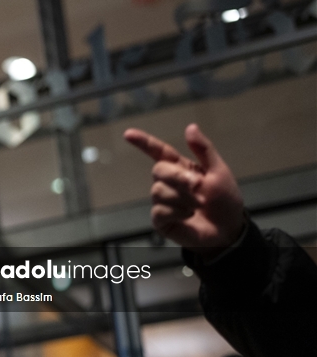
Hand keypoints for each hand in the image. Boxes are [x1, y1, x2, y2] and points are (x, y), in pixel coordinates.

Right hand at [124, 123, 244, 253]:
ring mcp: (162, 201)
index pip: (157, 151)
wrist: (228, 229)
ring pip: (159, 191)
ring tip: (198, 204)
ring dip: (184, 198)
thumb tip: (190, 127)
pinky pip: (160, 210)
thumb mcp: (219, 171)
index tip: (128, 134)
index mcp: (180, 167)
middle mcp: (168, 182)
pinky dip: (178, 212)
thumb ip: (204, 150)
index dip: (143, 142)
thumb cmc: (224, 200)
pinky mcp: (160, 219)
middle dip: (178, 177)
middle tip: (198, 185)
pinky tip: (189, 215)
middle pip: (158, 170)